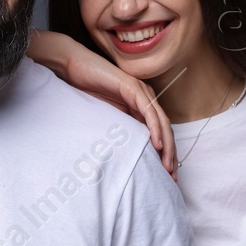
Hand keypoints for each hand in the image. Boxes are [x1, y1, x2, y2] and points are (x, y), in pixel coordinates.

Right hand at [33, 30, 177, 178]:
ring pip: (161, 122)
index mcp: (140, 107)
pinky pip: (148, 111)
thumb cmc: (86, 91)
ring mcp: (141, 92)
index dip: (165, 153)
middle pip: (165, 130)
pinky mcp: (133, 88)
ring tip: (167, 165)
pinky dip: (154, 128)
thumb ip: (119, 130)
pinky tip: (157, 144)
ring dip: (166, 145)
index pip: (159, 133)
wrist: (74, 68)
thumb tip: (127, 155)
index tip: (167, 175)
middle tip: (172, 177)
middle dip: (170, 154)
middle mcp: (146, 99)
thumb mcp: (106, 118)